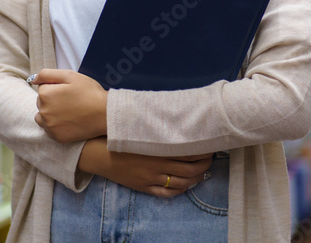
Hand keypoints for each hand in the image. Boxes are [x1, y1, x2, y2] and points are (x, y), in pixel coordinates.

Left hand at [31, 69, 107, 142]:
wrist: (104, 114)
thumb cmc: (89, 92)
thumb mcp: (70, 75)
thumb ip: (47, 74)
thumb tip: (32, 80)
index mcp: (45, 95)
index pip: (43, 88)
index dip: (56, 87)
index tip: (69, 91)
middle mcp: (43, 112)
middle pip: (42, 103)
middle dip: (52, 100)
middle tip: (71, 101)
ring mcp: (49, 127)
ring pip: (43, 117)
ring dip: (51, 114)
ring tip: (69, 112)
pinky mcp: (56, 137)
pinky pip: (50, 130)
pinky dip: (57, 126)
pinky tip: (70, 121)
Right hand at [77, 138, 213, 197]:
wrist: (99, 153)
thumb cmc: (121, 136)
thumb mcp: (142, 129)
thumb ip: (160, 127)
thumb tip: (177, 117)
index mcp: (159, 147)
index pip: (190, 152)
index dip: (204, 151)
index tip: (211, 145)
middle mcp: (158, 164)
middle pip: (190, 169)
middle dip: (204, 165)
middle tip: (210, 159)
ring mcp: (152, 178)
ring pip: (181, 183)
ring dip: (195, 179)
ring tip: (201, 173)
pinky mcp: (144, 187)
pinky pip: (166, 193)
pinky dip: (179, 191)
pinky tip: (184, 186)